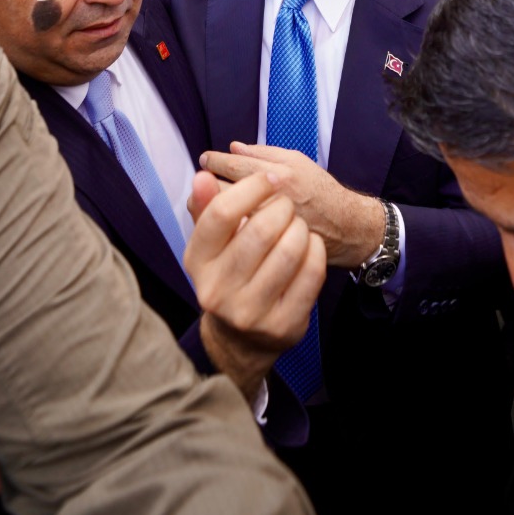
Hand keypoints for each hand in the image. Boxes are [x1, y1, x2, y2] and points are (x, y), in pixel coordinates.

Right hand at [188, 170, 325, 401]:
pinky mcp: (283, 325)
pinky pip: (311, 273)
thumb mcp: (211, 244)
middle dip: (282, 207)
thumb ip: (208, 207)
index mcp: (197, 262)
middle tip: (287, 205)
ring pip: (290, 250)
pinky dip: (316, 250)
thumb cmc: (228, 274)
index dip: (252, 187)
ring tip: (298, 225)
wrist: (240, 338)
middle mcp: (218, 291)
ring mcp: (250, 312)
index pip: (221, 213)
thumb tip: (203, 176)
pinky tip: (310, 245)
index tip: (269, 179)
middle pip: (261, 229)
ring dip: (301, 228)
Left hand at [199, 144, 384, 268]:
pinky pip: (236, 238)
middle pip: (224, 193)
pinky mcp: (268, 251)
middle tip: (204, 183)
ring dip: (214, 209)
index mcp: (279, 176)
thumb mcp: (297, 161)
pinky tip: (225, 224)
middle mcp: (272, 202)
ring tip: (211, 202)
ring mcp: (268, 230)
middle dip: (209, 187)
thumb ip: (263, 153)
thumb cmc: (320, 190)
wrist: (345, 227)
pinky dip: (227, 230)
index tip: (206, 160)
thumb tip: (233, 147)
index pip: (234, 166)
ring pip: (226, 219)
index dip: (215, 162)